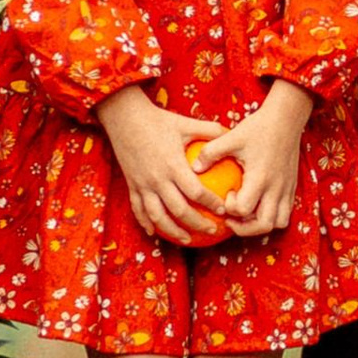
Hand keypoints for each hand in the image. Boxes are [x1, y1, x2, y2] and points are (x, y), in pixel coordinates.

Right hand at [95, 86, 223, 245]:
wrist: (124, 118)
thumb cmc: (159, 120)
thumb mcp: (187, 124)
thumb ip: (210, 131)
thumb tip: (232, 135)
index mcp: (174, 165)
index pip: (196, 192)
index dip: (211, 204)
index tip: (223, 210)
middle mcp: (158, 179)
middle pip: (179, 210)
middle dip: (197, 224)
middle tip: (213, 230)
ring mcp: (142, 185)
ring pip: (158, 216)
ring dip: (173, 231)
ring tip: (187, 239)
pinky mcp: (132, 186)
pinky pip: (138, 210)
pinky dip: (146, 223)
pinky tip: (154, 232)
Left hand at [190, 82, 313, 236]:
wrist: (287, 118)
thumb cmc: (257, 127)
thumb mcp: (231, 137)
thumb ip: (210, 153)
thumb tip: (193, 168)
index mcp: (259, 177)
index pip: (244, 209)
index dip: (231, 208)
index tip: (226, 195)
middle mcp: (275, 188)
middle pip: (263, 225)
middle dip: (245, 228)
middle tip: (231, 218)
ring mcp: (286, 189)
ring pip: (278, 223)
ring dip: (260, 225)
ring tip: (247, 215)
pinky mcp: (292, 187)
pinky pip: (285, 213)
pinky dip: (272, 216)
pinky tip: (259, 206)